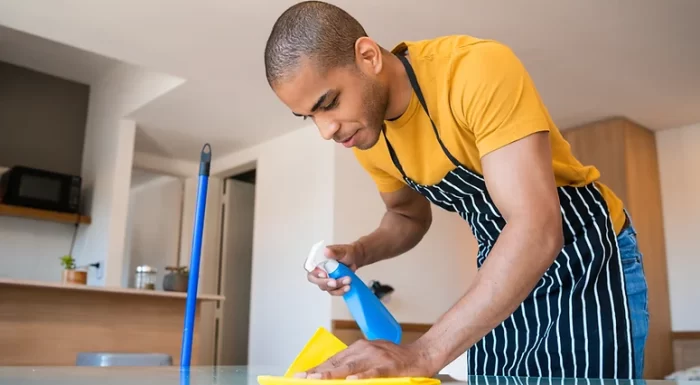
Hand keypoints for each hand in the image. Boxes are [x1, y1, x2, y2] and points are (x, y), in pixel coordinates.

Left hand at [294, 339, 437, 379]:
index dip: (316, 368)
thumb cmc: (396, 360)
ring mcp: (376, 357)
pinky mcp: (388, 366)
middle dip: (318, 372)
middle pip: (337, 362)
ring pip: (350, 367)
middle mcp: (365, 349)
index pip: (333, 359)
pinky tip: (351, 382)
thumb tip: (336, 376)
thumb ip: (354, 364)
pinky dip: (361, 377)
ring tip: (318, 379)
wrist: (421, 355)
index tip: (300, 375)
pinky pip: (372, 373)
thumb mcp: (372, 357)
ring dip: (332, 374)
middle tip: (302, 378)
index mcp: (359, 348)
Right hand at [307, 242, 365, 295]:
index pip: (309, 267)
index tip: (324, 274)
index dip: (314, 272)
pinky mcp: (331, 286)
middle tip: (335, 282)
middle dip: (325, 282)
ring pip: (325, 287)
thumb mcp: (342, 250)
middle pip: (314, 279)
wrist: (355, 259)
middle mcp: (319, 270)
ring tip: (348, 280)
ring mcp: (325, 279)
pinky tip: (347, 287)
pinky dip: (340, 290)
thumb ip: (334, 251)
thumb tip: (326, 251)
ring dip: (337, 286)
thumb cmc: (346, 253)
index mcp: (317, 259)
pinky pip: (333, 291)